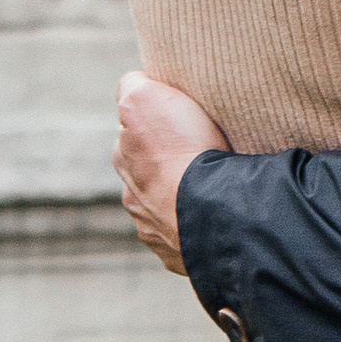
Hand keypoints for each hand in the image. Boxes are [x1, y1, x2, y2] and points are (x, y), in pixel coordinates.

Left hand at [114, 72, 228, 271]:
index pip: (132, 132)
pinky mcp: (182, 257)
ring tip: (214, 187)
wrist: (215, 212)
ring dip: (184, 197)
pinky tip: (217, 214)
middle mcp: (132, 197)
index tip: (180, 121)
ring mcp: (157, 231)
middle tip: (201, 153)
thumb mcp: (146, 97)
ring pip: (167, 207)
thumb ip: (132, 86)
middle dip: (168, 164)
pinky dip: (199, 225)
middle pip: (149, 172)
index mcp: (124, 159)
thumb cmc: (183, 151)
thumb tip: (133, 85)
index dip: (156, 121)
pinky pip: (190, 236)